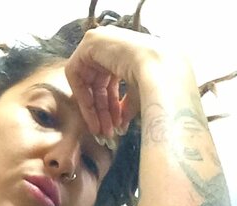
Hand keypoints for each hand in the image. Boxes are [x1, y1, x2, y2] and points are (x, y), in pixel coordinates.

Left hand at [64, 24, 169, 139]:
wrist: (159, 67)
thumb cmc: (157, 80)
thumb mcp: (140, 97)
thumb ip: (126, 108)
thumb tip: (120, 124)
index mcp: (125, 54)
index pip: (110, 85)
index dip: (110, 109)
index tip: (113, 128)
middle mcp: (110, 46)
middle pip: (98, 86)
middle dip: (102, 113)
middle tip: (106, 134)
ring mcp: (99, 41)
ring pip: (88, 84)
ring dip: (94, 111)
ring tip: (102, 132)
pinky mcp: (89, 43)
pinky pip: (76, 75)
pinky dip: (83, 98)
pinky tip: (93, 119)